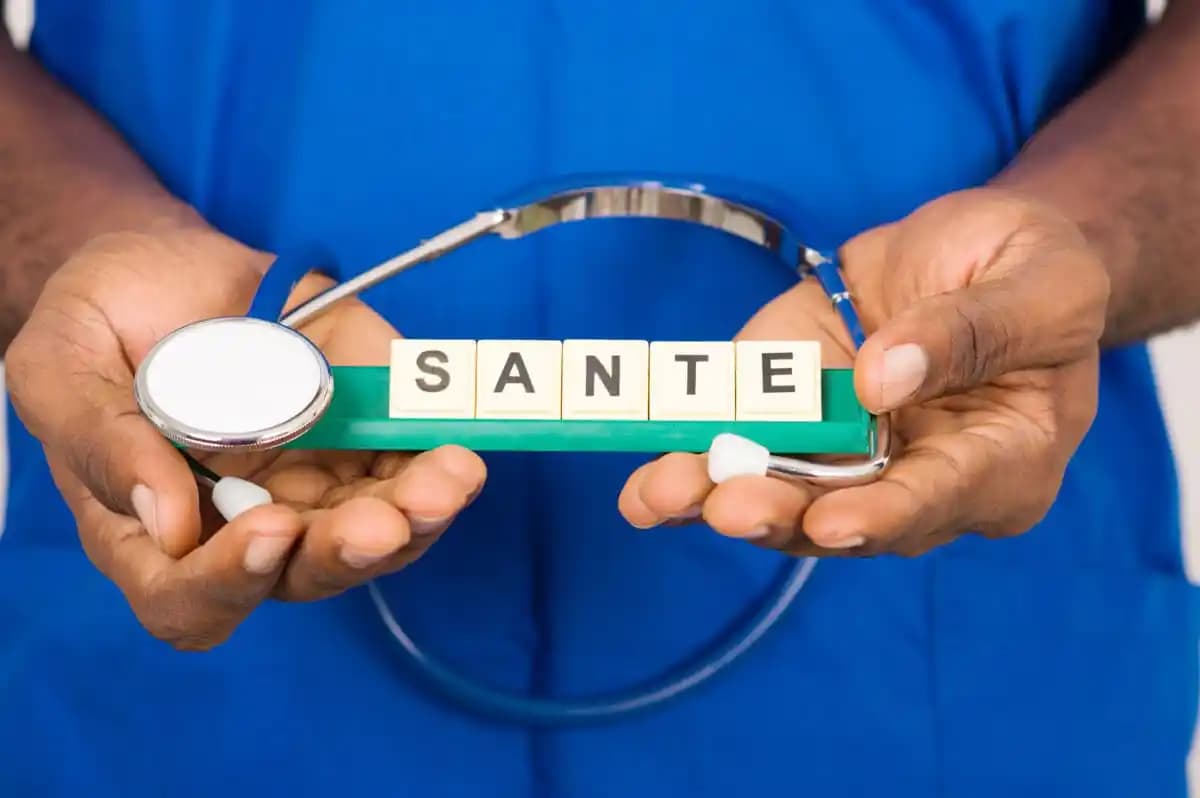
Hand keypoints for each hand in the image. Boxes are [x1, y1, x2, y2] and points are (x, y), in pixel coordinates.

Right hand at [7, 220, 484, 648]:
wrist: (175, 265)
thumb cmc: (105, 318)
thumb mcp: (62, 362)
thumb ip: (99, 440)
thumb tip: (168, 521)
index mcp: (157, 525)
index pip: (187, 596)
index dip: (227, 582)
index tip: (268, 529)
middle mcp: (242, 523)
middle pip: (298, 576)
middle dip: (344, 552)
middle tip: (379, 521)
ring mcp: (312, 487)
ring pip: (372, 539)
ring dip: (414, 519)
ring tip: (446, 479)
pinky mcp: (364, 443)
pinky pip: (408, 477)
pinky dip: (438, 471)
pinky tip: (458, 451)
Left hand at [618, 188, 1107, 555]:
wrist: (973, 249)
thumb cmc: (1031, 271)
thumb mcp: (1039, 283)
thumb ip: (971, 331)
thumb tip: (882, 379)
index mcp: (1002, 463)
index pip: (941, 499)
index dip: (885, 515)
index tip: (831, 521)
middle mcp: (917, 480)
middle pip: (846, 516)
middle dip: (782, 514)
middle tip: (726, 505)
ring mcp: (848, 455)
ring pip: (783, 498)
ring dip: (719, 498)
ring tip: (665, 494)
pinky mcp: (791, 420)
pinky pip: (742, 450)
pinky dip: (692, 470)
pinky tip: (648, 486)